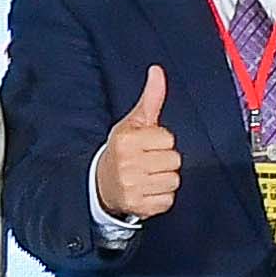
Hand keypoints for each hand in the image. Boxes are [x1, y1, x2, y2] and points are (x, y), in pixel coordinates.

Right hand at [92, 65, 182, 224]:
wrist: (101, 184)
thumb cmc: (123, 149)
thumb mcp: (133, 122)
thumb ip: (150, 98)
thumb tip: (157, 70)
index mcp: (126, 140)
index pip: (168, 139)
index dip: (162, 142)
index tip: (147, 145)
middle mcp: (127, 164)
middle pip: (174, 160)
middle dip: (165, 161)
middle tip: (148, 162)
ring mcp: (132, 186)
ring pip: (173, 180)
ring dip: (164, 179)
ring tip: (148, 176)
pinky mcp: (138, 206)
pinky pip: (168, 200)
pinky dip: (161, 197)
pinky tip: (147, 191)